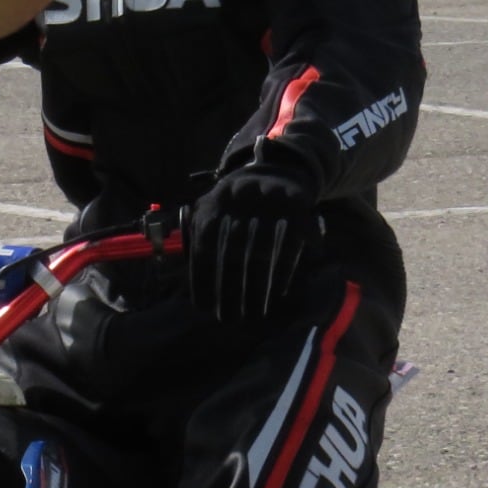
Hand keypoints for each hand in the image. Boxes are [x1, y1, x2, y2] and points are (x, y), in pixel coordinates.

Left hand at [186, 166, 320, 321]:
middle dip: (229, 289)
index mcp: (214, 203)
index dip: (202, 278)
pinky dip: (284, 270)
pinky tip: (278, 292)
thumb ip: (198, 237)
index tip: (203, 307)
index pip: (203, 246)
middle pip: (232, 253)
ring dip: (256, 286)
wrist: (276, 169)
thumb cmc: (238, 202)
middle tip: (229, 318)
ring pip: (260, 252)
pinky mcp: (296, 206)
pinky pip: (289, 245)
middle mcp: (238, 200)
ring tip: (254, 312)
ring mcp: (268, 202)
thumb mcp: (212, 208)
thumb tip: (191, 279)